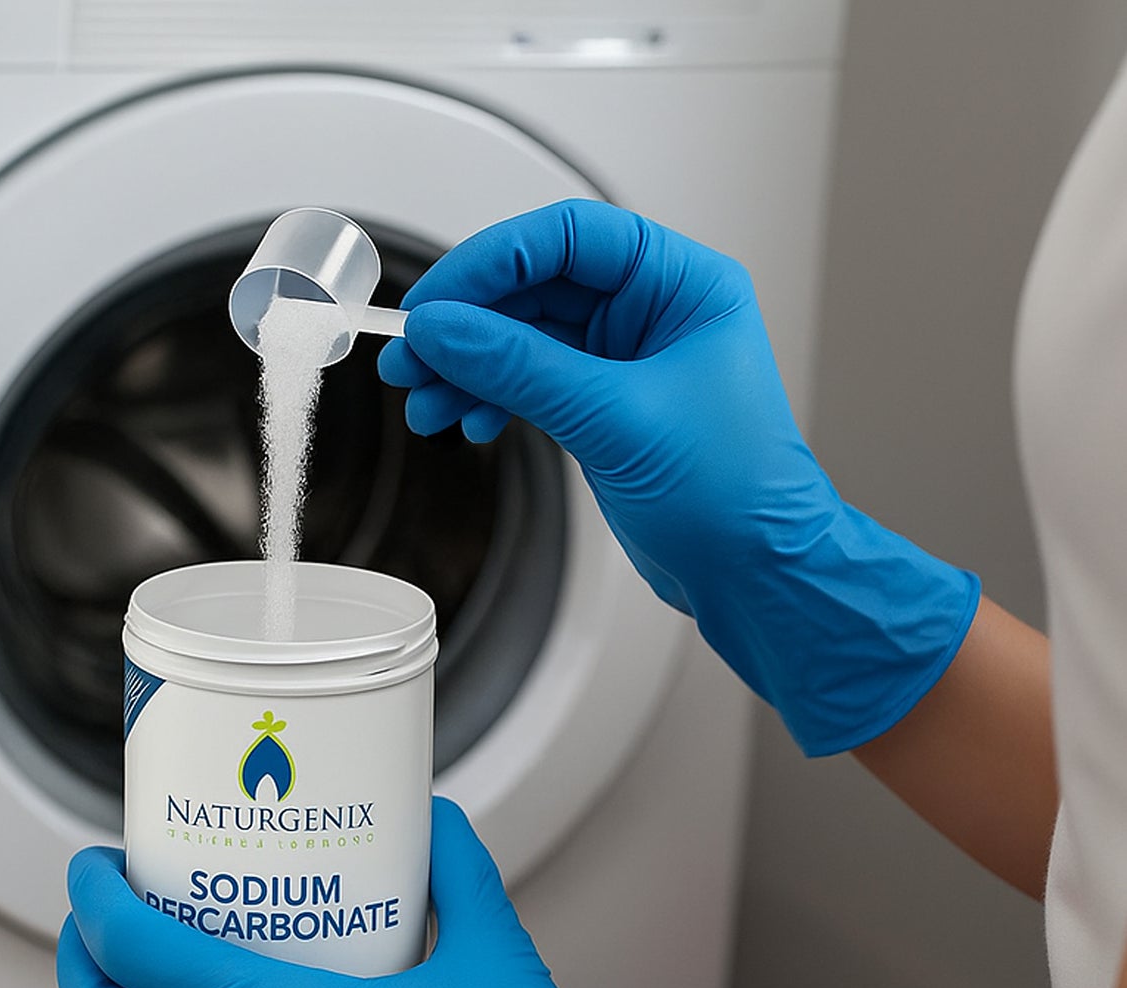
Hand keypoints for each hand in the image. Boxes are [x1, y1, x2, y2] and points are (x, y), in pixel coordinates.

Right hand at [378, 199, 978, 755]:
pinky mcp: (601, 409)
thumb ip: (521, 368)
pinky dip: (489, 399)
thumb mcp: (616, 418)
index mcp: (682, 285)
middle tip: (411, 356)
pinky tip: (467, 423)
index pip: (568, 238)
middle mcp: (653, 313)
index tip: (436, 304)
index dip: (492, 263)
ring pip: (523, 339)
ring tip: (425, 400)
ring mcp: (624, 362)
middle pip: (535, 288)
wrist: (752, 573)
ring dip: (468, 367)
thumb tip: (445, 329)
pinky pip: (528, 384)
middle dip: (468, 324)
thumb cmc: (734, 494)